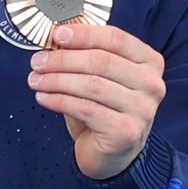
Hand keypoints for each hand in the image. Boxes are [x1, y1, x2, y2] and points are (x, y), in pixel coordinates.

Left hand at [29, 15, 168, 180]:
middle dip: (63, 59)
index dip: (84, 34)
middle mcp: (152, 84)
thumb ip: (87, 55)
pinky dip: (59, 100)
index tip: (57, 35)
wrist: (113, 154)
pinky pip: (85, 109)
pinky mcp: (126, 131)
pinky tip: (44, 97)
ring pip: (91, 85)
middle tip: (38, 62)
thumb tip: (58, 37)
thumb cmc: (105, 110)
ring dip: (56, 80)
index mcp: (149, 62)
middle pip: (101, 61)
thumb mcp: (101, 77)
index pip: (115, 38)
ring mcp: (142, 109)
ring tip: (36, 80)